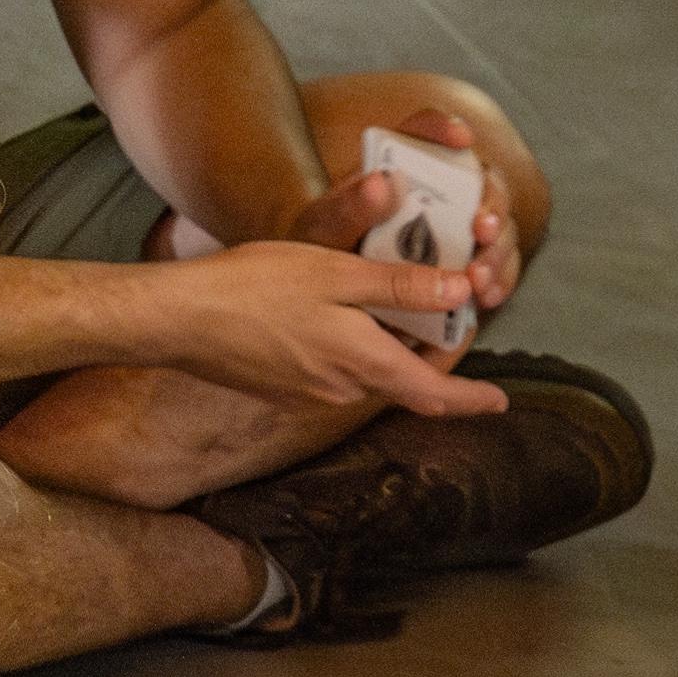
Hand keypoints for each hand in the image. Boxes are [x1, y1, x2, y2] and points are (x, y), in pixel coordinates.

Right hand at [118, 236, 505, 418]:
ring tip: (395, 302)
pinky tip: (340, 312)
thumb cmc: (254, 288)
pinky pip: (336, 370)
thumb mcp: (336, 274)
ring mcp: (308, 393)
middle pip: (403, 379)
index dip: (471, 398)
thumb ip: (400, 288)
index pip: (433, 393)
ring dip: (389, 347)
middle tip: (445, 315)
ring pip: (368, 372)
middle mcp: (341, 390)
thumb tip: (460, 297)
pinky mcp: (282, 387)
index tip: (499, 402)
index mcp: (364, 364)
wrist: (178, 319)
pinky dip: (353, 347)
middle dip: (429, 355)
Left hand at [292, 106, 524, 311]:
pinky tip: (487, 296)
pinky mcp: (473, 259)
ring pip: (499, 224)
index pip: (426, 131)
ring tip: (478, 278)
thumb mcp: (326, 230)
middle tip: (481, 230)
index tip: (461, 138)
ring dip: (498, 250)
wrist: (331, 296)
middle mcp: (441, 188)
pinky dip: (500, 280)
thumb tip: (382, 182)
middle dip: (492, 203)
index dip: (446, 128)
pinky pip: (501, 265)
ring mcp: (462, 224)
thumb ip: (348, 207)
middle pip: (482, 179)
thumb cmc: (327, 251)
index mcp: (400, 163)